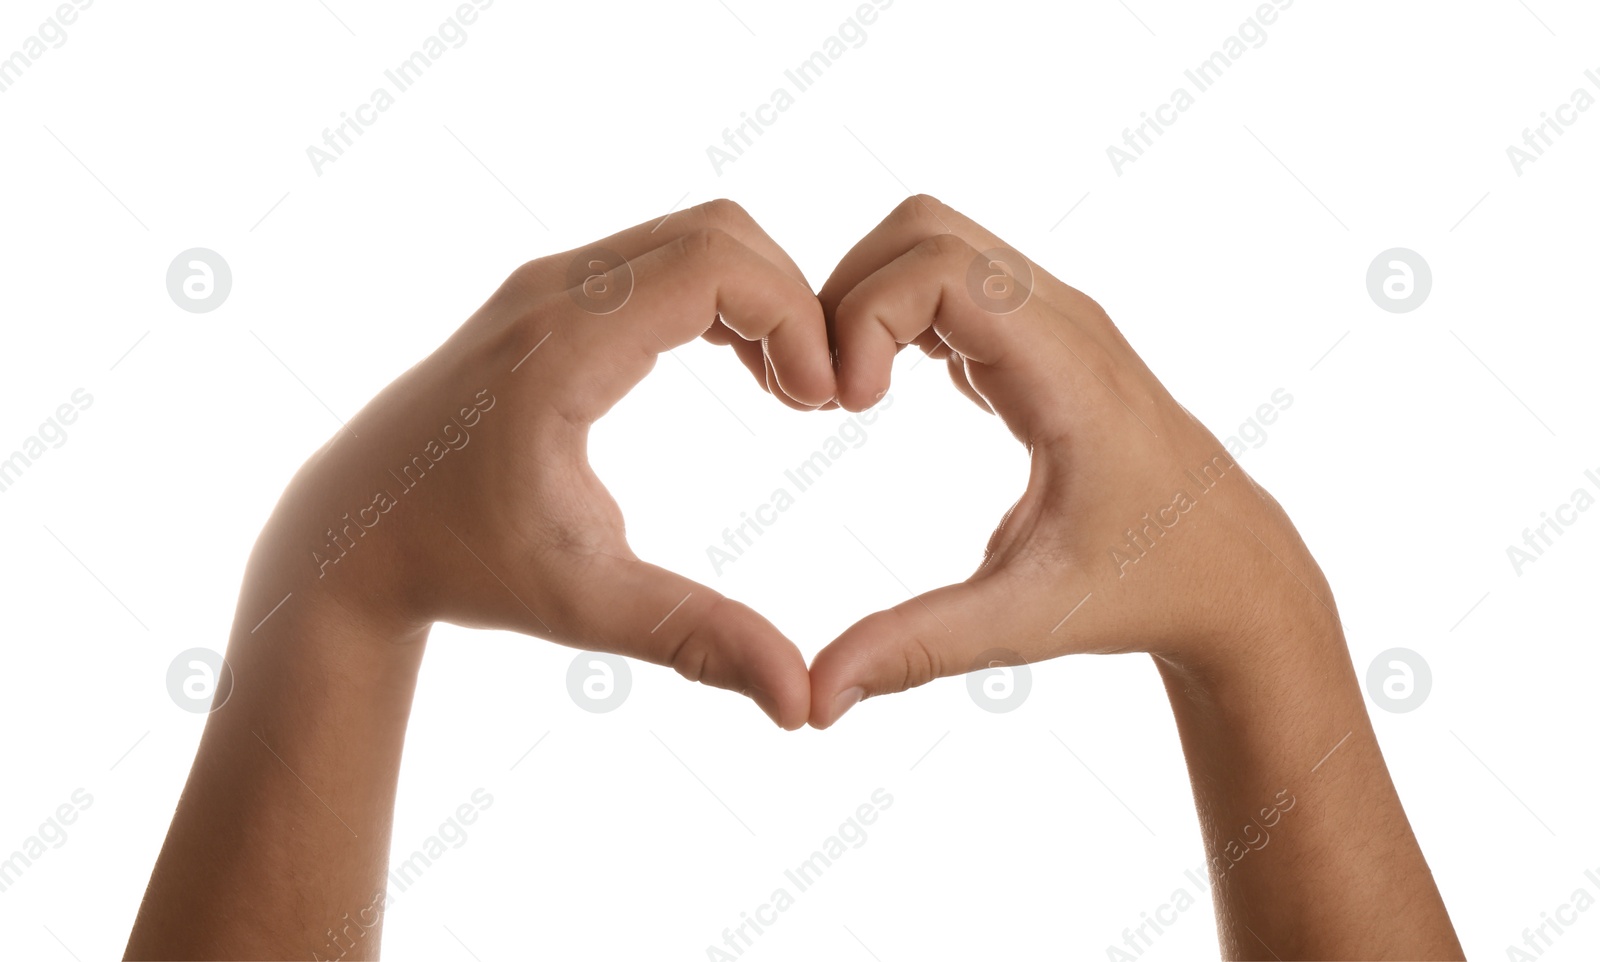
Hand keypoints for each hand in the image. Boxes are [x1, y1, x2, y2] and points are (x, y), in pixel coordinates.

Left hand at [252, 200, 833, 728]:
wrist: (355, 531)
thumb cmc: (462, 565)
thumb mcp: (583, 607)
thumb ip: (697, 641)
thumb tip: (801, 704)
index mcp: (560, 351)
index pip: (714, 267)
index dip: (796, 318)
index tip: (825, 404)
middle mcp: (551, 293)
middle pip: (717, 231)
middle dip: (792, 300)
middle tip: (818, 397)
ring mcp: (545, 284)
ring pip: (691, 238)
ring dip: (759, 298)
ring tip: (790, 392)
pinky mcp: (548, 296)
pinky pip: (660, 260)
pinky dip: (721, 298)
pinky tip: (743, 372)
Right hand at [807, 194, 1338, 726]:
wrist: (1234, 569)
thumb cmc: (1143, 589)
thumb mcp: (1025, 623)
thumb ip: (917, 649)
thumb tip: (815, 700)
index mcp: (1067, 374)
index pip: (942, 266)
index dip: (865, 315)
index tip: (842, 407)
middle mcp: (1063, 323)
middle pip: (925, 229)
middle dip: (849, 291)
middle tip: (825, 394)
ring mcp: (1055, 321)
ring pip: (936, 241)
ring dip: (869, 298)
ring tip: (846, 395)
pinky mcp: (1039, 338)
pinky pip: (953, 281)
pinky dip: (898, 315)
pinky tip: (881, 393)